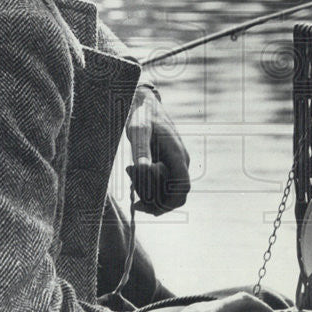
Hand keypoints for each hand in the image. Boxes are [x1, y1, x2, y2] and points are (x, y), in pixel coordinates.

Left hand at [125, 86, 189, 214]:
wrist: (146, 104)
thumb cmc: (142, 116)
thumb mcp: (137, 131)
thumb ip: (141, 150)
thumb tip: (144, 170)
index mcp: (177, 155)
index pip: (182, 188)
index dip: (168, 203)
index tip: (146, 206)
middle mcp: (181, 160)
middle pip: (176, 195)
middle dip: (155, 201)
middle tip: (133, 197)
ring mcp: (177, 162)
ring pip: (169, 190)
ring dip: (150, 192)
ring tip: (130, 174)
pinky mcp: (171, 161)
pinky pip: (165, 182)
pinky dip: (150, 184)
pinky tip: (133, 172)